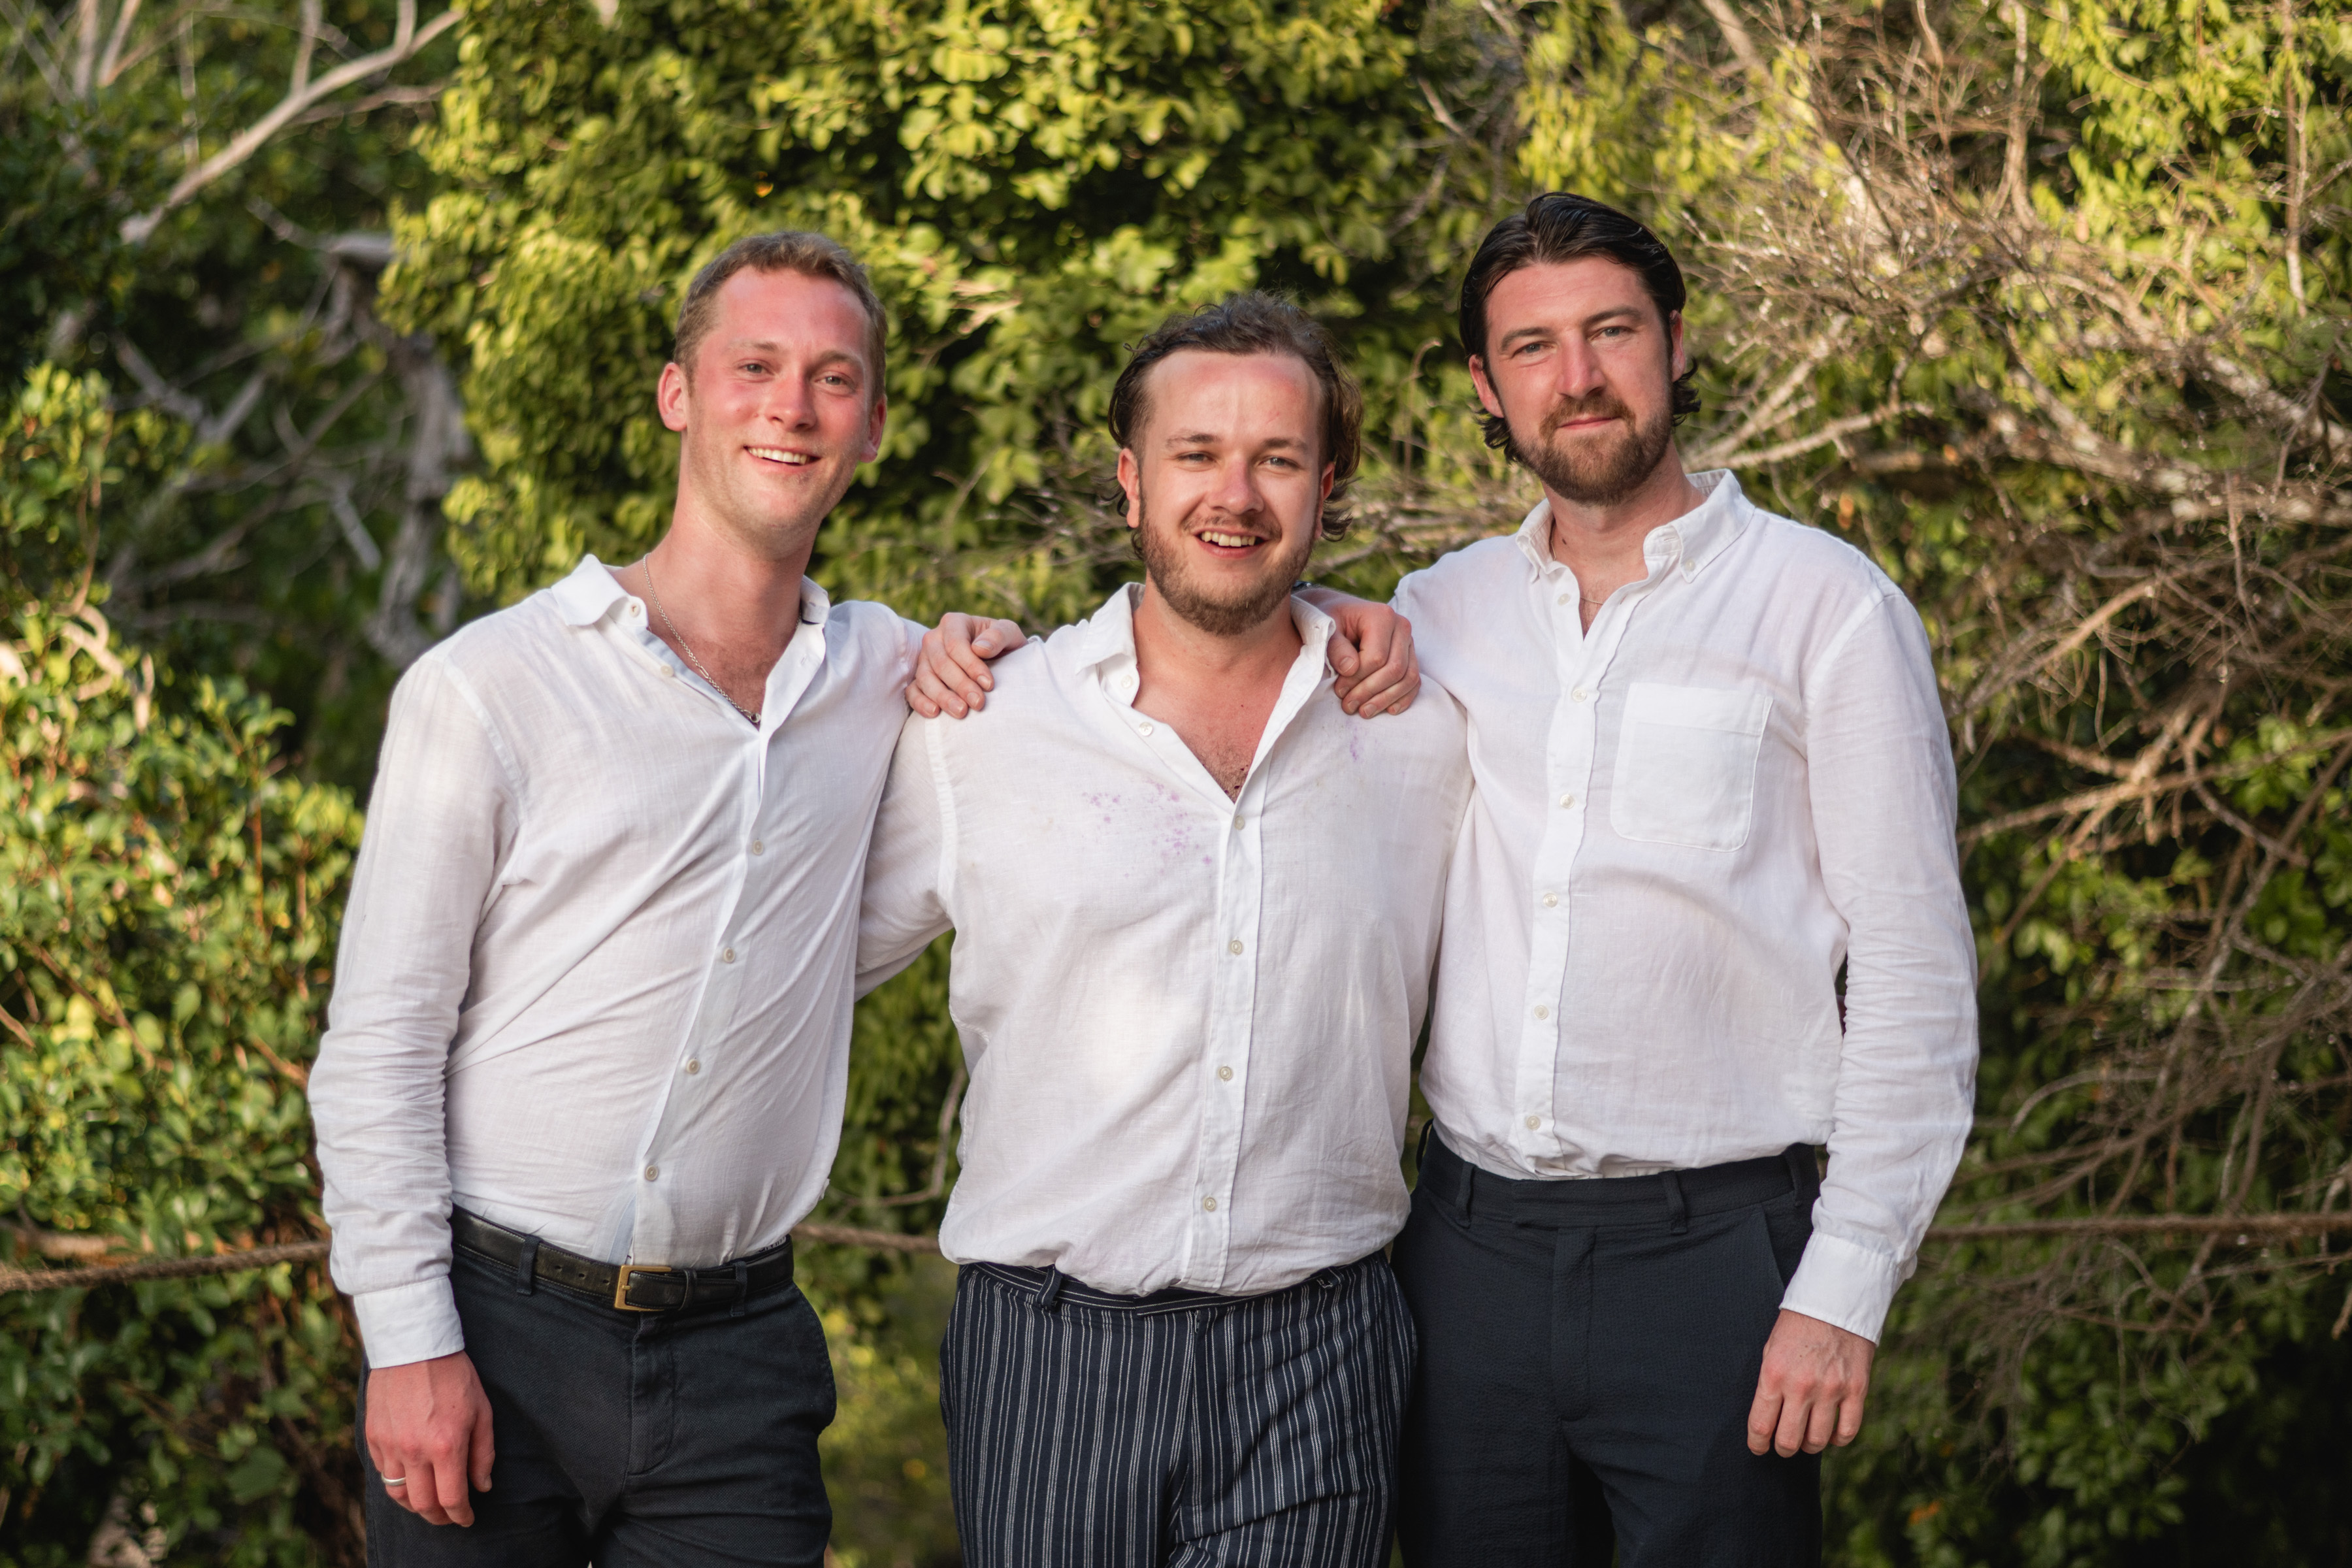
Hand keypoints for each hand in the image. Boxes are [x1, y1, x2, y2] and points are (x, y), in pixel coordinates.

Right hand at [367, 1351, 495, 1525]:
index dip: (461, 1515)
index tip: (467, 1518)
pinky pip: (382, 1472)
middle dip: (438, 1517)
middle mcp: (414, 1451)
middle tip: (449, 1515)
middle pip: (422, 1504)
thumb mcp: (482, 1411)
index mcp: (446, 1446)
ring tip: (429, 1501)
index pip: (452, 1498)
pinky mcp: (372, 1436)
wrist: (415, 1345)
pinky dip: (397, 1481)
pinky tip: (411, 1476)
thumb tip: (483, 1485)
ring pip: (397, 1493)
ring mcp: (389, 1445)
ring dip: (415, 1504)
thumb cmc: (454, 1376)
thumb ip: (483, 1453)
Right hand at [907, 613, 1026, 717]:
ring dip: (942, 696)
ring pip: (925, 678)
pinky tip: (935, 713)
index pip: (956, 644)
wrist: (998, 660)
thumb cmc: (1002, 645)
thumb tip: (980, 648)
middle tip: (978, 703)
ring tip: (961, 712)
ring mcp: (924, 660)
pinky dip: (920, 702)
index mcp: (954, 623)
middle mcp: (934, 639)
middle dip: (960, 684)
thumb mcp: (1009, 634)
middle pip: (941, 663)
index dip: (971, 665)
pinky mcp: (919, 679)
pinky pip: (912, 691)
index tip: (989, 685)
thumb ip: (999, 636)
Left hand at [1310, 592, 1419, 716]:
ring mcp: (1409, 642)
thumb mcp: (1326, 628)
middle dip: (1370, 692)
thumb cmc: (1331, 620)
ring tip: (1364, 712)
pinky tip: (1388, 710)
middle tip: (1348, 706)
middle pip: (1394, 669)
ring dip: (1386, 700)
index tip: (1338, 691)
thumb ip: (1335, 647)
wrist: (1340, 613)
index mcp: (1382, 616)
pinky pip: (1414, 681)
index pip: (1376, 658)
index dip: (1356, 679)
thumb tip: (1350, 669)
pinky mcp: (1410, 656)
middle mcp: (1401, 627)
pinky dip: (1403, 698)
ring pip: (1408, 678)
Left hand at [1746, 1309, 1873, 1456]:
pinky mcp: (1856, 1390)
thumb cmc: (1797, 1326)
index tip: (1758, 1448)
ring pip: (1817, 1441)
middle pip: (1789, 1440)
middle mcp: (1801, 1385)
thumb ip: (1769, 1384)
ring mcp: (1831, 1389)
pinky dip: (1837, 1440)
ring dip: (1809, 1446)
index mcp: (1774, 1374)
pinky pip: (1847, 1432)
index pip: (1761, 1425)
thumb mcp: (1770, 1350)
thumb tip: (1767, 1419)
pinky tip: (1830, 1434)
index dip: (1757, 1444)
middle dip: (1783, 1449)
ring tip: (1806, 1439)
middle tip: (1783, 1446)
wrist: (1834, 1302)